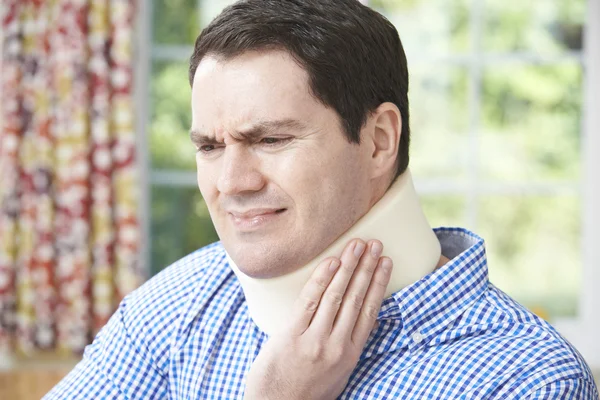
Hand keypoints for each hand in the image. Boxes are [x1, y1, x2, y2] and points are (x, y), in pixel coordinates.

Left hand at [243, 239, 392, 399]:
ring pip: (336, 295)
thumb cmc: (306, 390)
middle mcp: (337, 345)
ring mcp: (314, 340)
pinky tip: (331, 262)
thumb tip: (355, 318)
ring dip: (348, 266)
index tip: (386, 262)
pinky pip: (309, 301)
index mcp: (351, 353)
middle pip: (356, 297)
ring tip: (356, 245)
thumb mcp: (338, 373)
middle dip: (366, 267)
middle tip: (374, 243)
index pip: (370, 310)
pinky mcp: (291, 335)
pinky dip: (321, 279)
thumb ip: (346, 346)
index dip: (379, 283)